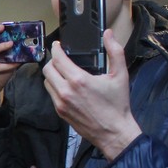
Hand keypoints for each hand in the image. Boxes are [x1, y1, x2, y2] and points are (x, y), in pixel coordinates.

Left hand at [42, 30, 141, 159]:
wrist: (114, 132)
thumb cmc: (117, 105)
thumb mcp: (120, 75)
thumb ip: (115, 51)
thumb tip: (108, 34)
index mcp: (79, 80)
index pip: (58, 58)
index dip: (56, 49)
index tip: (58, 45)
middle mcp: (66, 91)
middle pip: (48, 69)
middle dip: (53, 61)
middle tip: (61, 58)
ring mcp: (60, 103)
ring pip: (47, 82)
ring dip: (52, 74)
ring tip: (62, 71)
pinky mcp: (60, 112)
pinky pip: (51, 94)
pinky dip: (55, 87)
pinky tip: (66, 85)